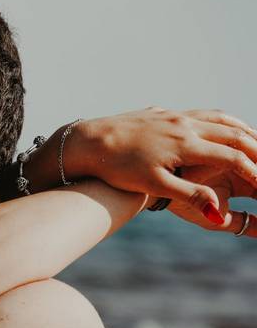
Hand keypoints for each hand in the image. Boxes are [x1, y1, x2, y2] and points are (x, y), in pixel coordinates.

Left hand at [69, 107, 256, 224]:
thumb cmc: (117, 166)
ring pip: (220, 120)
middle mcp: (185, 125)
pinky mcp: (162, 113)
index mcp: (186, 144)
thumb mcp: (153, 184)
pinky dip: (221, 122)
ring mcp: (173, 116)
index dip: (256, 172)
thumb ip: (190, 195)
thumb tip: (221, 214)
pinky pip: (202, 114)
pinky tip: (222, 128)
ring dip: (244, 131)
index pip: (234, 157)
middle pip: (234, 135)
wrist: (87, 141)